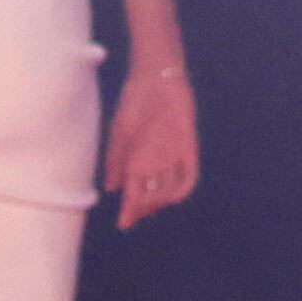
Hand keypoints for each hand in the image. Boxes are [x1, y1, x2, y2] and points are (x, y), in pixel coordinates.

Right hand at [102, 64, 196, 229]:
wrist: (155, 77)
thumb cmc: (134, 102)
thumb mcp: (121, 133)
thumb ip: (116, 161)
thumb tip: (112, 189)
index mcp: (137, 159)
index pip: (134, 192)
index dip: (131, 209)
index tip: (124, 223)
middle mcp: (155, 161)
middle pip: (152, 195)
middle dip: (144, 208)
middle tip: (137, 215)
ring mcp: (172, 156)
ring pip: (168, 189)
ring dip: (159, 201)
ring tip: (152, 206)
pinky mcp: (187, 147)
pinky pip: (189, 175)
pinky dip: (182, 189)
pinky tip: (173, 197)